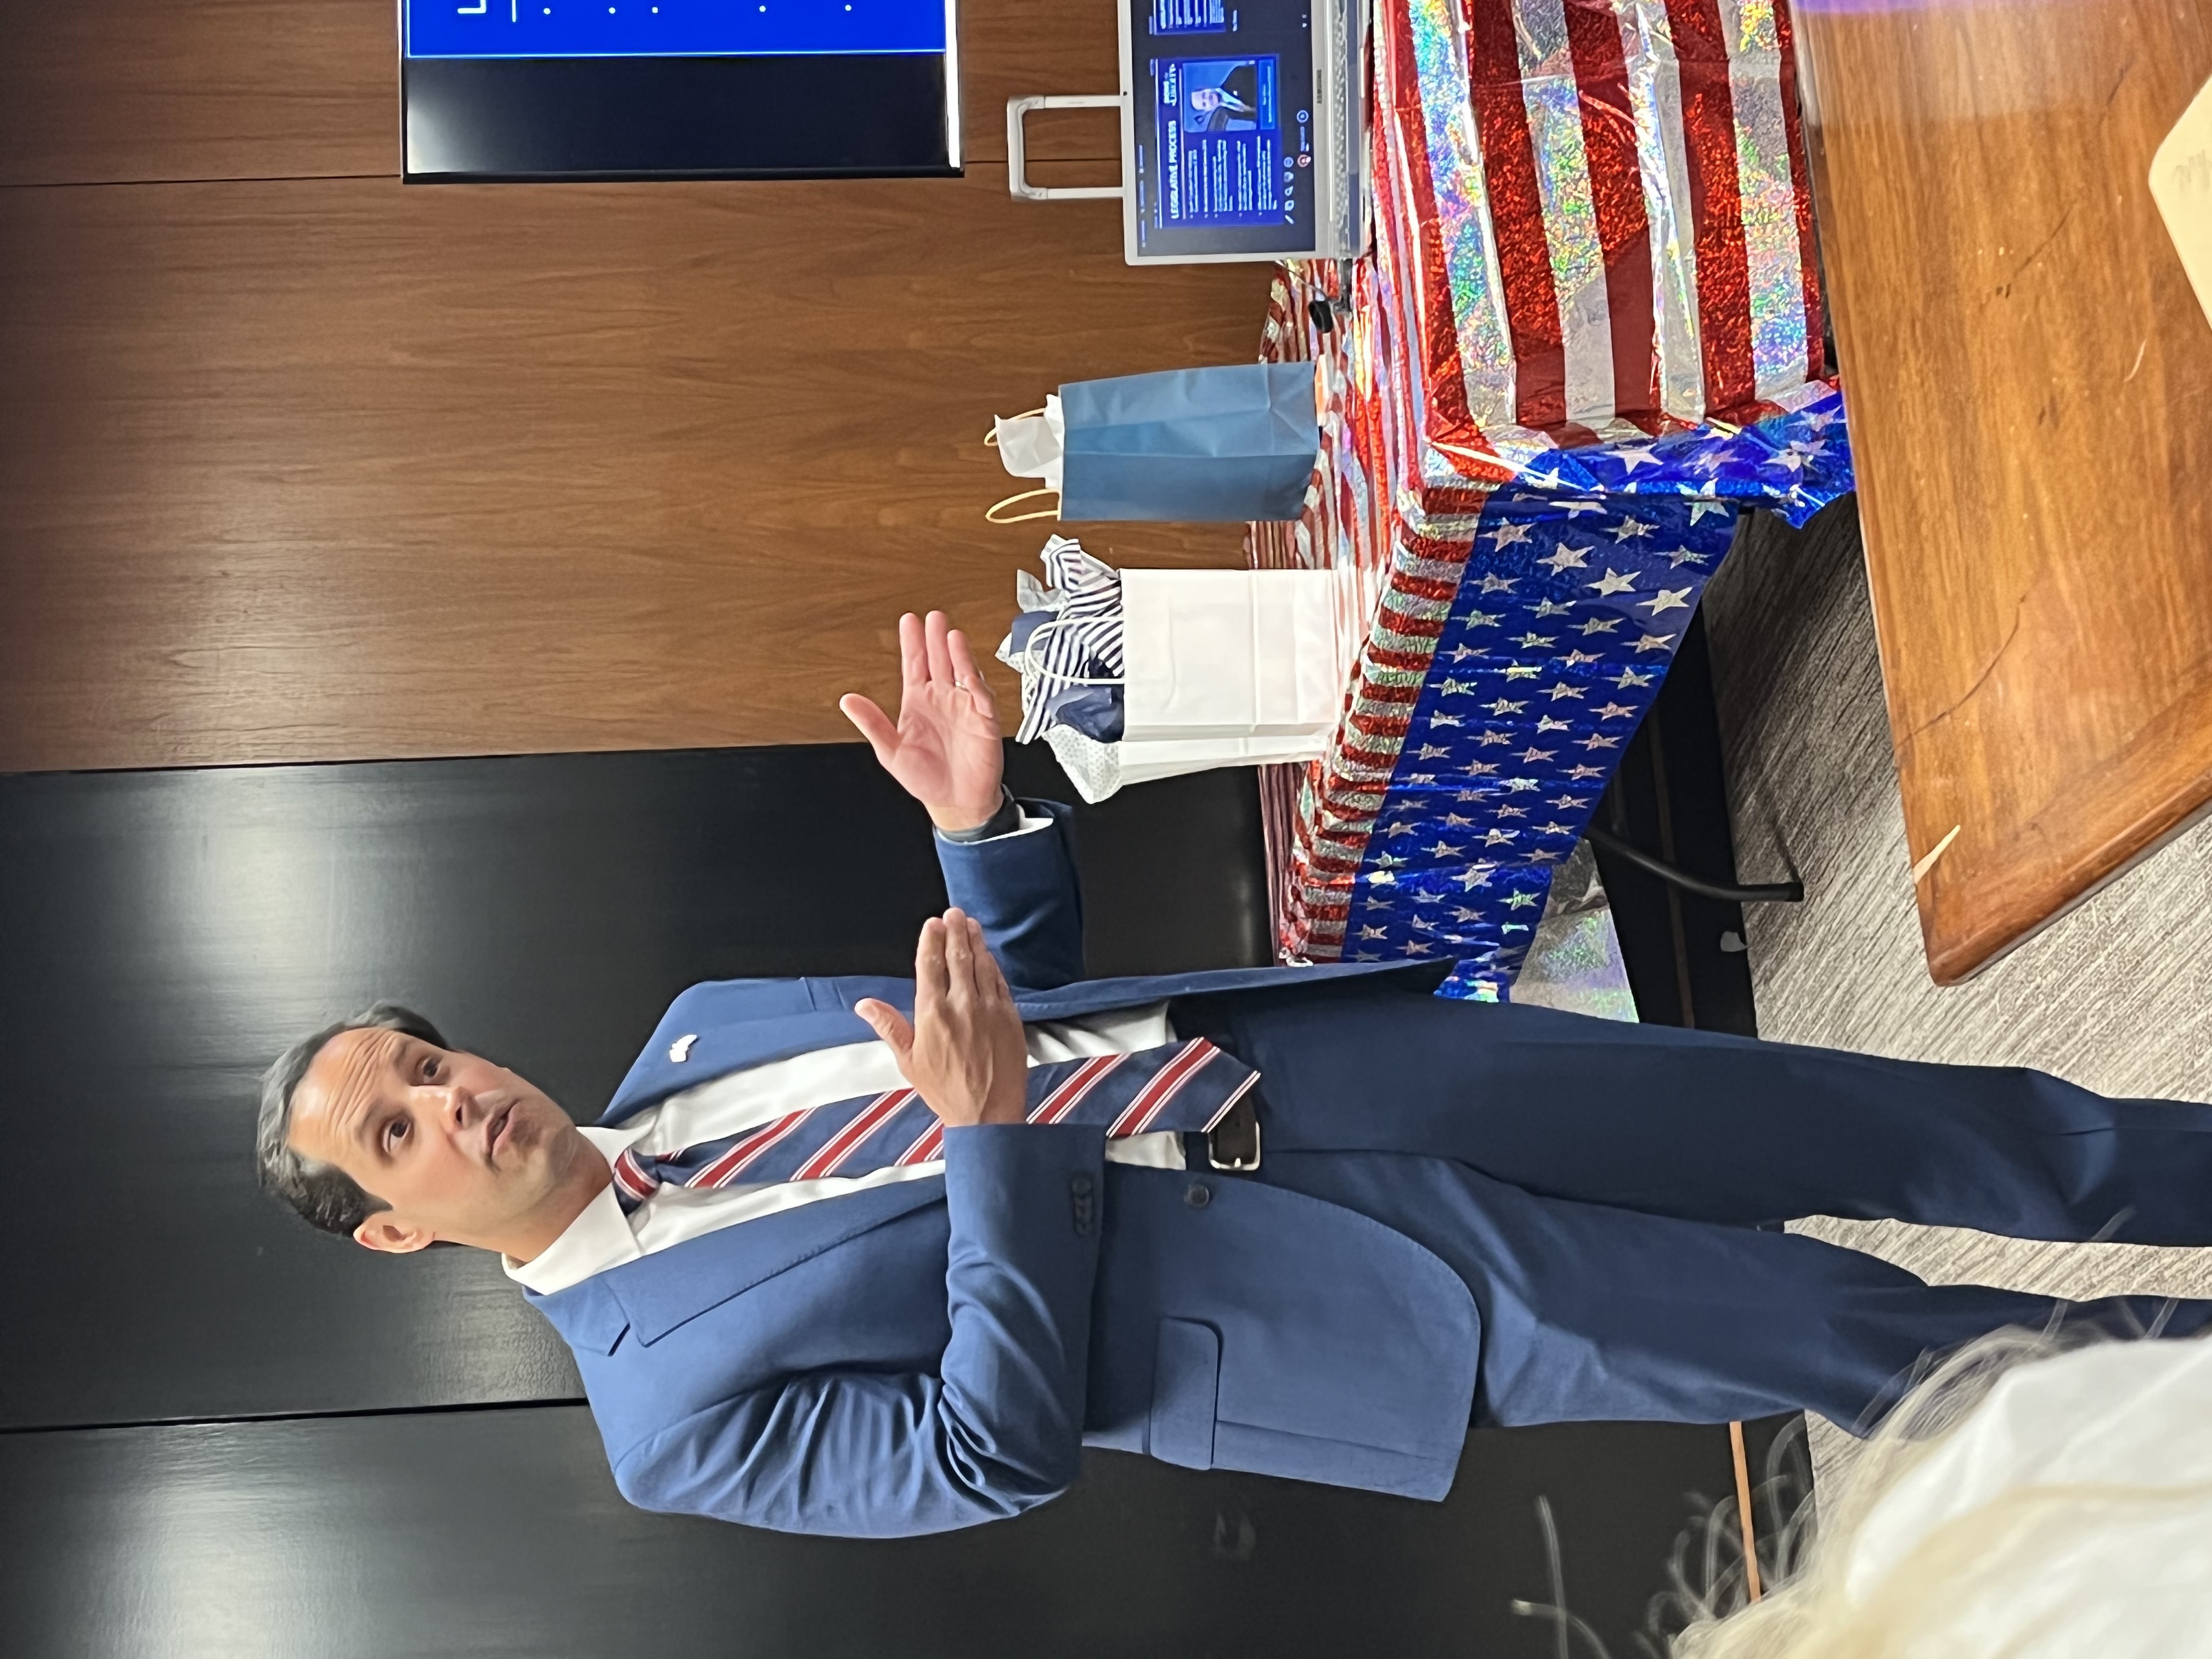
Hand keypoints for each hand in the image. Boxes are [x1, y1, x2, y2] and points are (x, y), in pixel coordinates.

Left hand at [839, 611, 1004, 832]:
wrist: (955, 802)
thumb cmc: (925, 777)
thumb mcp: (890, 752)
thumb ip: (872, 723)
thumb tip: (848, 701)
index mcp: (918, 702)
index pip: (915, 664)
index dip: (912, 643)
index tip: (909, 620)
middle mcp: (942, 698)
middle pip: (940, 661)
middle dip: (937, 639)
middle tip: (934, 618)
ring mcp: (964, 707)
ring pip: (963, 673)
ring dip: (959, 655)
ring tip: (952, 637)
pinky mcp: (985, 721)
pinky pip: (982, 699)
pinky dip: (977, 686)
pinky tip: (970, 675)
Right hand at [855, 909, 1028, 1128]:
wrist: (988, 1114)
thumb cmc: (946, 1092)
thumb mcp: (908, 1061)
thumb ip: (889, 1026)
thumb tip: (865, 1005)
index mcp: (933, 1014)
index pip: (930, 965)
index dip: (930, 940)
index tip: (932, 923)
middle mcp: (962, 1005)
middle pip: (958, 957)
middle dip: (955, 931)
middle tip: (953, 913)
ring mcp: (989, 1009)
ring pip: (982, 964)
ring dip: (976, 941)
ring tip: (971, 924)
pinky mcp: (1010, 1016)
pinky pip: (1000, 982)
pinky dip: (993, 965)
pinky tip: (988, 955)